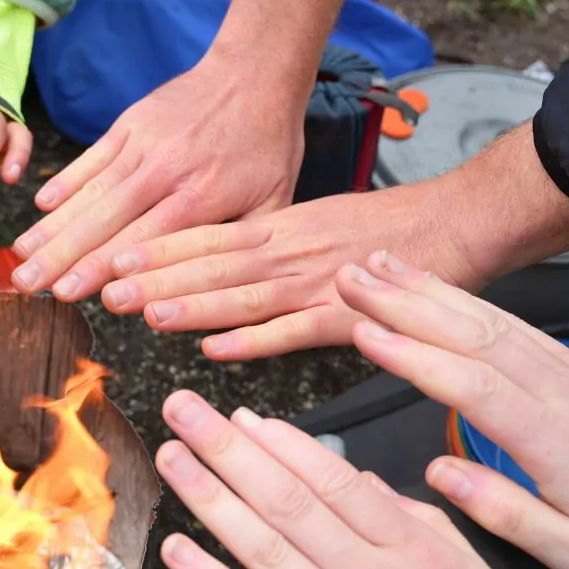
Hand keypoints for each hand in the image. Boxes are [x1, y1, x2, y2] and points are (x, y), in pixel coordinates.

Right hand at [8, 60, 303, 301]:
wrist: (253, 74)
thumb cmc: (265, 147)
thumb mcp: (272, 203)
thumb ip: (236, 247)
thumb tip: (209, 293)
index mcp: (201, 196)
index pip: (142, 241)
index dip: (101, 268)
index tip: (67, 294)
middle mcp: (165, 171)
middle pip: (104, 220)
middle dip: (61, 256)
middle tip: (26, 285)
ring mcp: (143, 144)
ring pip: (90, 192)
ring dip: (53, 225)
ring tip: (21, 255)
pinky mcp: (130, 124)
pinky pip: (91, 157)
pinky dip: (66, 181)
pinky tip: (40, 208)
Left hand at [98, 184, 484, 358]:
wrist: (462, 220)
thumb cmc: (393, 227)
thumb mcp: (320, 224)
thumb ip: (273, 245)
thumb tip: (227, 262)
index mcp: (284, 228)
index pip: (209, 236)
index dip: (160, 249)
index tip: (115, 258)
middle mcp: (293, 251)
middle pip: (215, 265)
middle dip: (158, 279)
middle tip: (105, 290)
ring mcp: (320, 283)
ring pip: (245, 295)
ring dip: (194, 305)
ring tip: (146, 314)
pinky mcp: (350, 316)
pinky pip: (295, 330)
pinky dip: (255, 339)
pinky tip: (217, 348)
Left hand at [156, 390, 545, 568]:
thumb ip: (421, 523)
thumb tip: (364, 482)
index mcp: (415, 549)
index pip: (334, 480)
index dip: (280, 443)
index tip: (240, 416)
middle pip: (288, 500)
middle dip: (228, 448)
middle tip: (184, 411)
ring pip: (264, 546)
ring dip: (210, 497)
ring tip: (172, 458)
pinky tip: (177, 549)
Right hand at [333, 250, 568, 568]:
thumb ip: (510, 515)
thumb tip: (440, 471)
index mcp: (562, 446)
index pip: (478, 388)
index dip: (418, 358)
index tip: (365, 334)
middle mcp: (564, 396)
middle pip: (475, 336)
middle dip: (407, 304)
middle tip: (347, 278)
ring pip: (491, 321)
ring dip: (429, 290)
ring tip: (373, 268)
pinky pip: (511, 326)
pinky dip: (464, 300)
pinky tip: (430, 287)